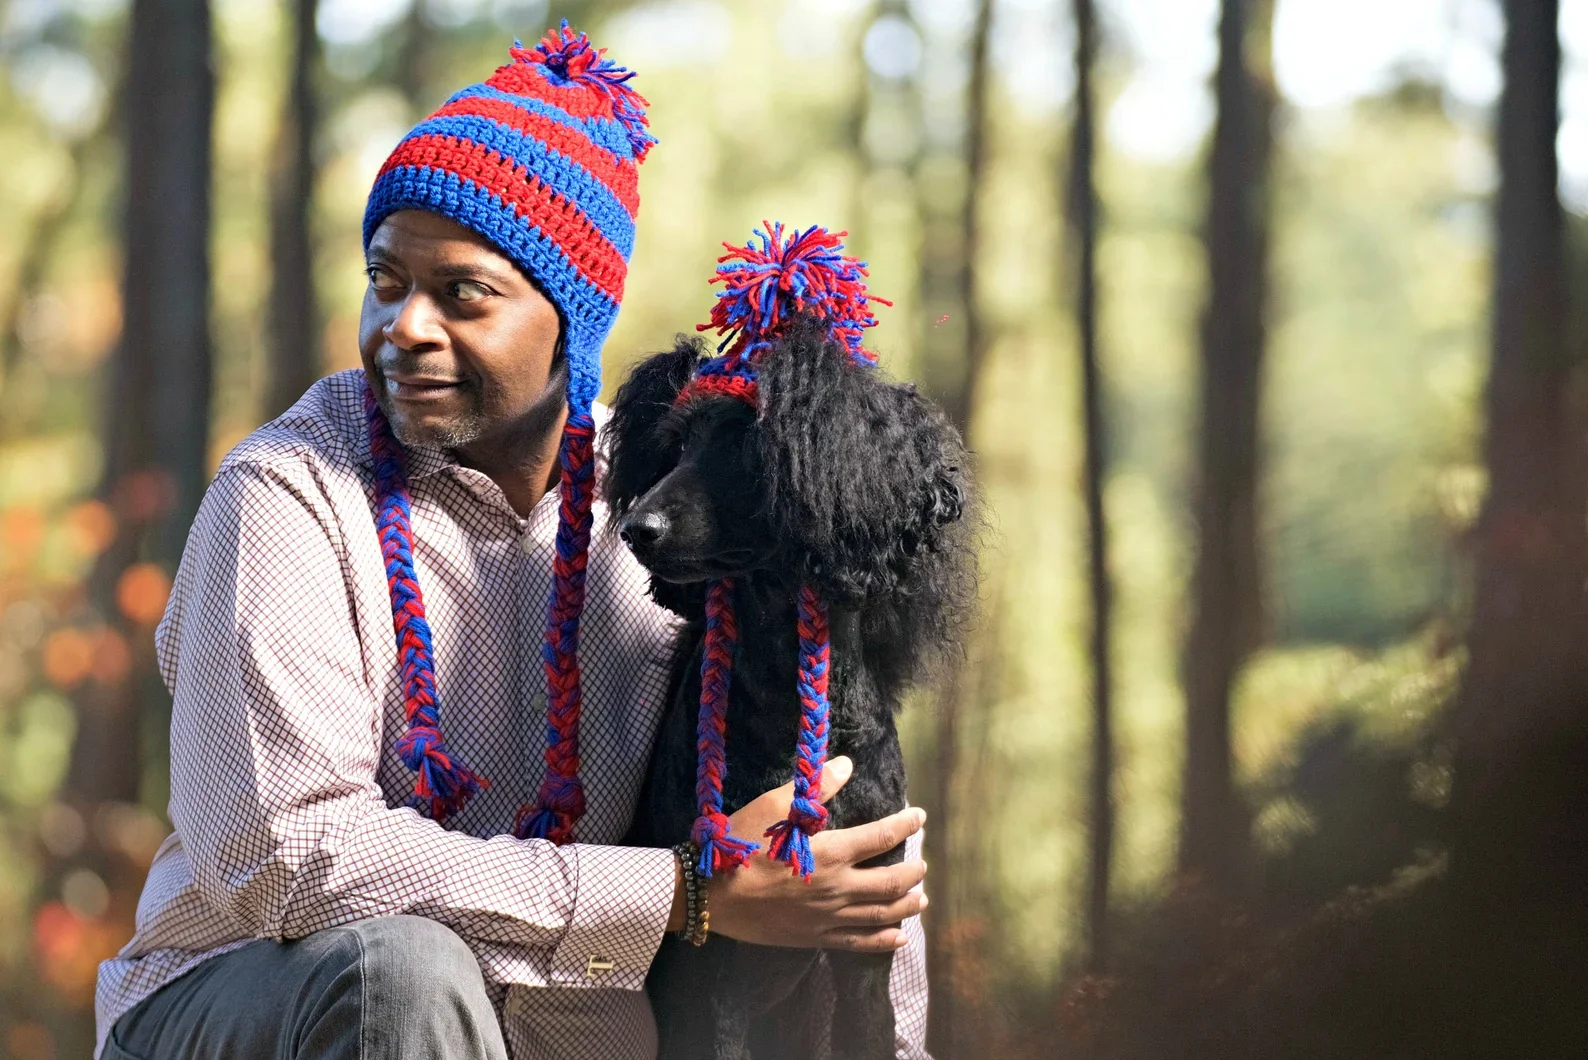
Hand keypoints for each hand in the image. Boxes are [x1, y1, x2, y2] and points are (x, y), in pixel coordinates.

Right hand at [693, 756, 928, 952]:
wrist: (711, 895)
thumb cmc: (740, 845)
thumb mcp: (773, 805)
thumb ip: (814, 786)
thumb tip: (845, 763)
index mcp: (831, 852)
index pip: (881, 837)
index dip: (904, 825)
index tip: (920, 817)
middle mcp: (838, 887)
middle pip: (891, 882)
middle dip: (913, 872)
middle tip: (923, 865)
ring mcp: (828, 916)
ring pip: (881, 914)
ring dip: (906, 905)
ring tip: (921, 899)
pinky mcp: (815, 937)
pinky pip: (858, 942)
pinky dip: (883, 940)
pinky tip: (898, 938)